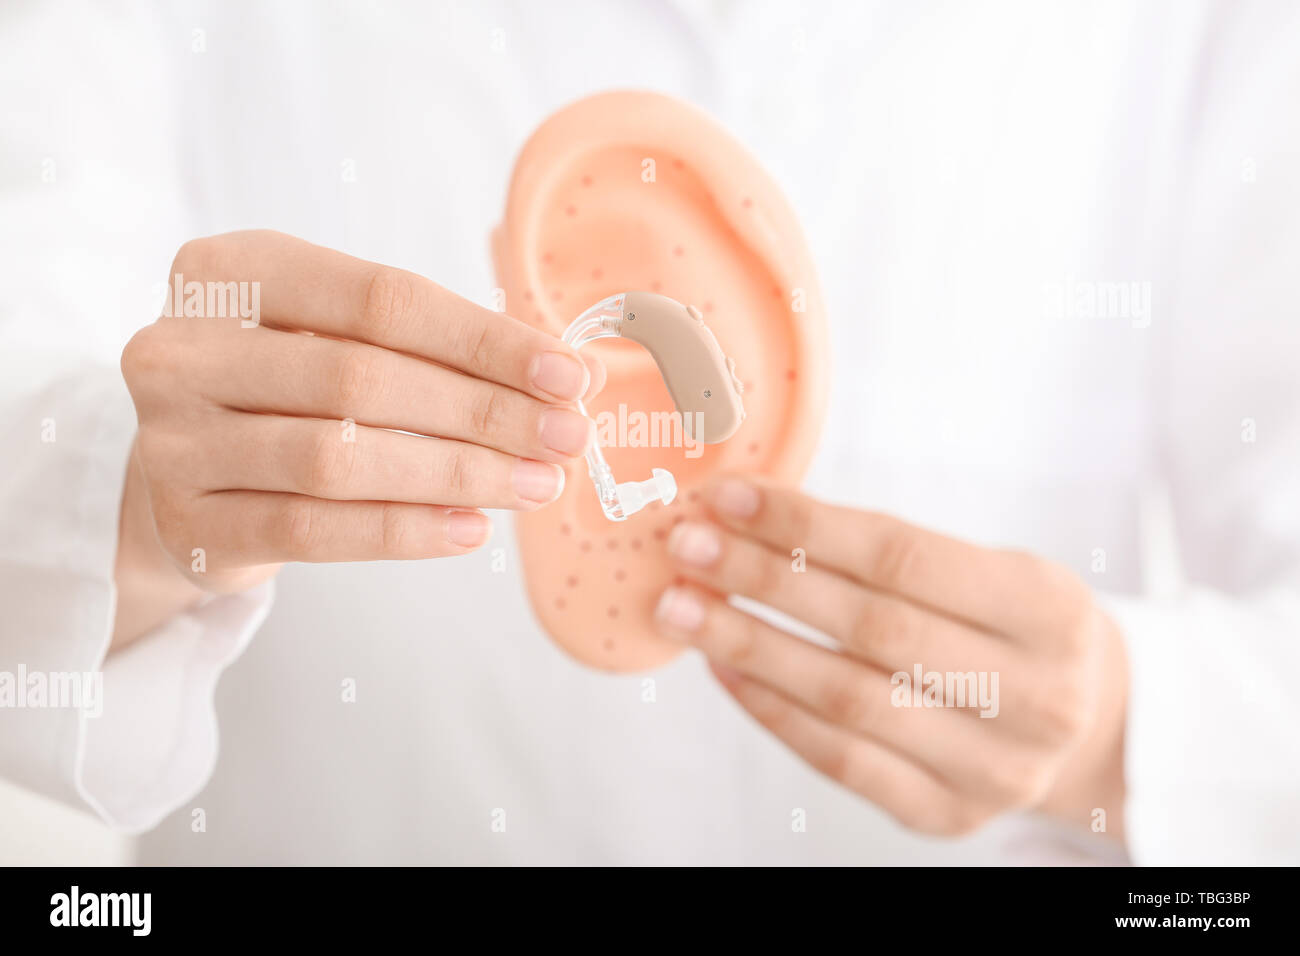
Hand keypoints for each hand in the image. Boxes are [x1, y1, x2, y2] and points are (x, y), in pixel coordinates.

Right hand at [114, 230, 602, 647]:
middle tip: (566, 438)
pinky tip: (471, 528)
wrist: (184, 476)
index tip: (568, 375)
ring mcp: (172, 441)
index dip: (484, 340)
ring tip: (536, 485)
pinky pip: (311, 531)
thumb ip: (438, 349)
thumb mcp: (341, 336)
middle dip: (483, 411)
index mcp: (230, 271)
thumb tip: (571, 380)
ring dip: (458, 474)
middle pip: (362, 377)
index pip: (380, 298)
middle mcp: (182, 348)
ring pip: (338, 458)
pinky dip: (403, 531)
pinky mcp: (187, 524)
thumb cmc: (283, 390)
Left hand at [653, 476, 1127, 838]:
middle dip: (763, 580)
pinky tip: (724, 669)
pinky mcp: (946, 814)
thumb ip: (889, 551)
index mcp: (1049, 609)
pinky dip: (771, 711)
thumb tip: (752, 516)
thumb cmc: (1014, 627)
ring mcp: (992, 767)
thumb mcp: (990, 571)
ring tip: (681, 608)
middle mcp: (1034, 695)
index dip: (805, 525)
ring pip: (845, 698)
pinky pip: (839, 759)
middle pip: (869, 627)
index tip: (730, 497)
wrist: (1090, 726)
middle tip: (688, 547)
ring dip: (749, 647)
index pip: (904, 557)